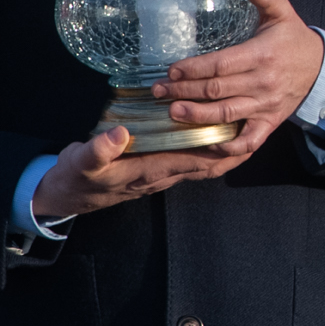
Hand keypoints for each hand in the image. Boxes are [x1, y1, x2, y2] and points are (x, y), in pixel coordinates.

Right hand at [29, 122, 252, 221]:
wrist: (68, 193)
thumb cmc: (77, 177)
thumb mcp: (80, 162)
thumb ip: (98, 149)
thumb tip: (119, 134)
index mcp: (147, 171)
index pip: (189, 160)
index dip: (214, 149)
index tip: (237, 134)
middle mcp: (160, 174)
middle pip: (205, 165)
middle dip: (231, 152)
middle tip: (256, 131)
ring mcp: (160, 173)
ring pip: (200, 163)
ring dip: (224, 151)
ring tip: (247, 132)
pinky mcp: (156, 167)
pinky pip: (189, 160)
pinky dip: (207, 149)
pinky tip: (217, 136)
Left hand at [149, 0, 324, 156]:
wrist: (321, 68)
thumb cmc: (293, 39)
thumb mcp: (283, 13)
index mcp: (262, 55)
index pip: (221, 64)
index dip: (194, 69)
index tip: (171, 70)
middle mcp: (263, 82)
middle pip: (217, 90)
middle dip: (184, 91)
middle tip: (158, 92)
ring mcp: (266, 105)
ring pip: (226, 114)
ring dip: (197, 116)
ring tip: (173, 112)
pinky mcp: (270, 122)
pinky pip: (249, 140)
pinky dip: (229, 146)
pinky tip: (206, 142)